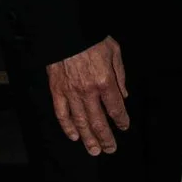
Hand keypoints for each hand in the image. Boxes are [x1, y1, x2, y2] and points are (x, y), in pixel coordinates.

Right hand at [46, 34, 128, 153]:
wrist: (65, 31)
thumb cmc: (91, 39)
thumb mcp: (114, 51)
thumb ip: (120, 75)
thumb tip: (124, 95)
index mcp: (105, 81)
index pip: (116, 108)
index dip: (121, 121)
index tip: (124, 127)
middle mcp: (88, 91)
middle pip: (99, 121)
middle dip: (106, 138)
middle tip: (110, 149)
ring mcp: (71, 93)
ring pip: (80, 122)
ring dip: (88, 139)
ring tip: (94, 150)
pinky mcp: (57, 90)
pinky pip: (62, 113)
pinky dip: (67, 127)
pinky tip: (74, 136)